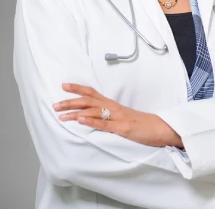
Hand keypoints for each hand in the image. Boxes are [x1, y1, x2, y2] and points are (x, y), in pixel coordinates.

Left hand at [53, 83, 182, 147]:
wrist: (160, 128)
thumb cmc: (141, 124)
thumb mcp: (123, 117)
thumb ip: (109, 115)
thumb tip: (92, 116)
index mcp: (113, 104)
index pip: (92, 93)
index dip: (78, 88)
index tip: (63, 85)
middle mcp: (113, 108)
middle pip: (89, 100)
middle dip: (70, 101)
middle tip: (55, 104)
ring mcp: (117, 117)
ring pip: (93, 111)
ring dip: (76, 112)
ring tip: (61, 115)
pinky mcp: (122, 128)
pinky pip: (104, 124)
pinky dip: (91, 121)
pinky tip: (81, 120)